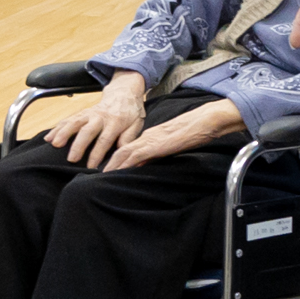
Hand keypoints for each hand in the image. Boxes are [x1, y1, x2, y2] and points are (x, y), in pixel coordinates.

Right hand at [42, 76, 151, 166]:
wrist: (123, 93)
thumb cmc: (131, 113)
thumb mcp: (136, 124)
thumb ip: (129, 138)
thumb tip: (122, 152)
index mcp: (115, 122)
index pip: (104, 139)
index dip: (97, 153)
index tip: (92, 166)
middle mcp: (100, 117)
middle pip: (87, 130)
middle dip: (78, 145)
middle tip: (71, 159)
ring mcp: (89, 113)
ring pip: (74, 122)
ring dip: (63, 133)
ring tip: (54, 144)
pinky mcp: (82, 112)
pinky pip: (68, 119)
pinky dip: (57, 128)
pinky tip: (49, 137)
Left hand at [105, 97, 243, 173]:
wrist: (203, 121)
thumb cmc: (193, 132)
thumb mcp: (171, 145)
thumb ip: (157, 153)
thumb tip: (144, 164)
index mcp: (150, 136)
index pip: (128, 148)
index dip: (115, 159)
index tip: (106, 169)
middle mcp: (146, 136)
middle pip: (121, 149)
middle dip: (108, 162)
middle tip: (95, 175)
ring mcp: (150, 139)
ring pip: (123, 152)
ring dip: (111, 165)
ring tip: (100, 176)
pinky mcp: (155, 145)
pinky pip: (135, 155)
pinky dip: (123, 164)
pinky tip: (115, 172)